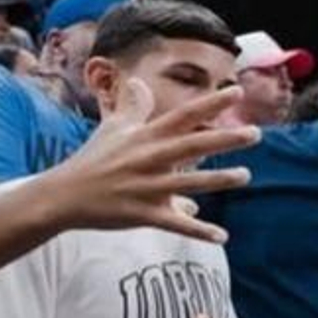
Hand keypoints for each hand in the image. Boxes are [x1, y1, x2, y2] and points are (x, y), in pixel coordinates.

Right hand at [38, 78, 257, 242]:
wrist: (63, 197)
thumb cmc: (92, 160)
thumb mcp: (112, 129)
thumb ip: (132, 107)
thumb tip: (137, 81)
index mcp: (145, 138)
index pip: (184, 116)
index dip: (211, 104)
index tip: (237, 92)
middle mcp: (149, 159)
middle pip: (192, 146)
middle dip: (225, 139)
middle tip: (255, 133)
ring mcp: (146, 188)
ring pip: (189, 184)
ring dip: (219, 180)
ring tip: (245, 175)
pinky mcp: (143, 215)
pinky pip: (176, 224)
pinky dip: (198, 231)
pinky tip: (221, 236)